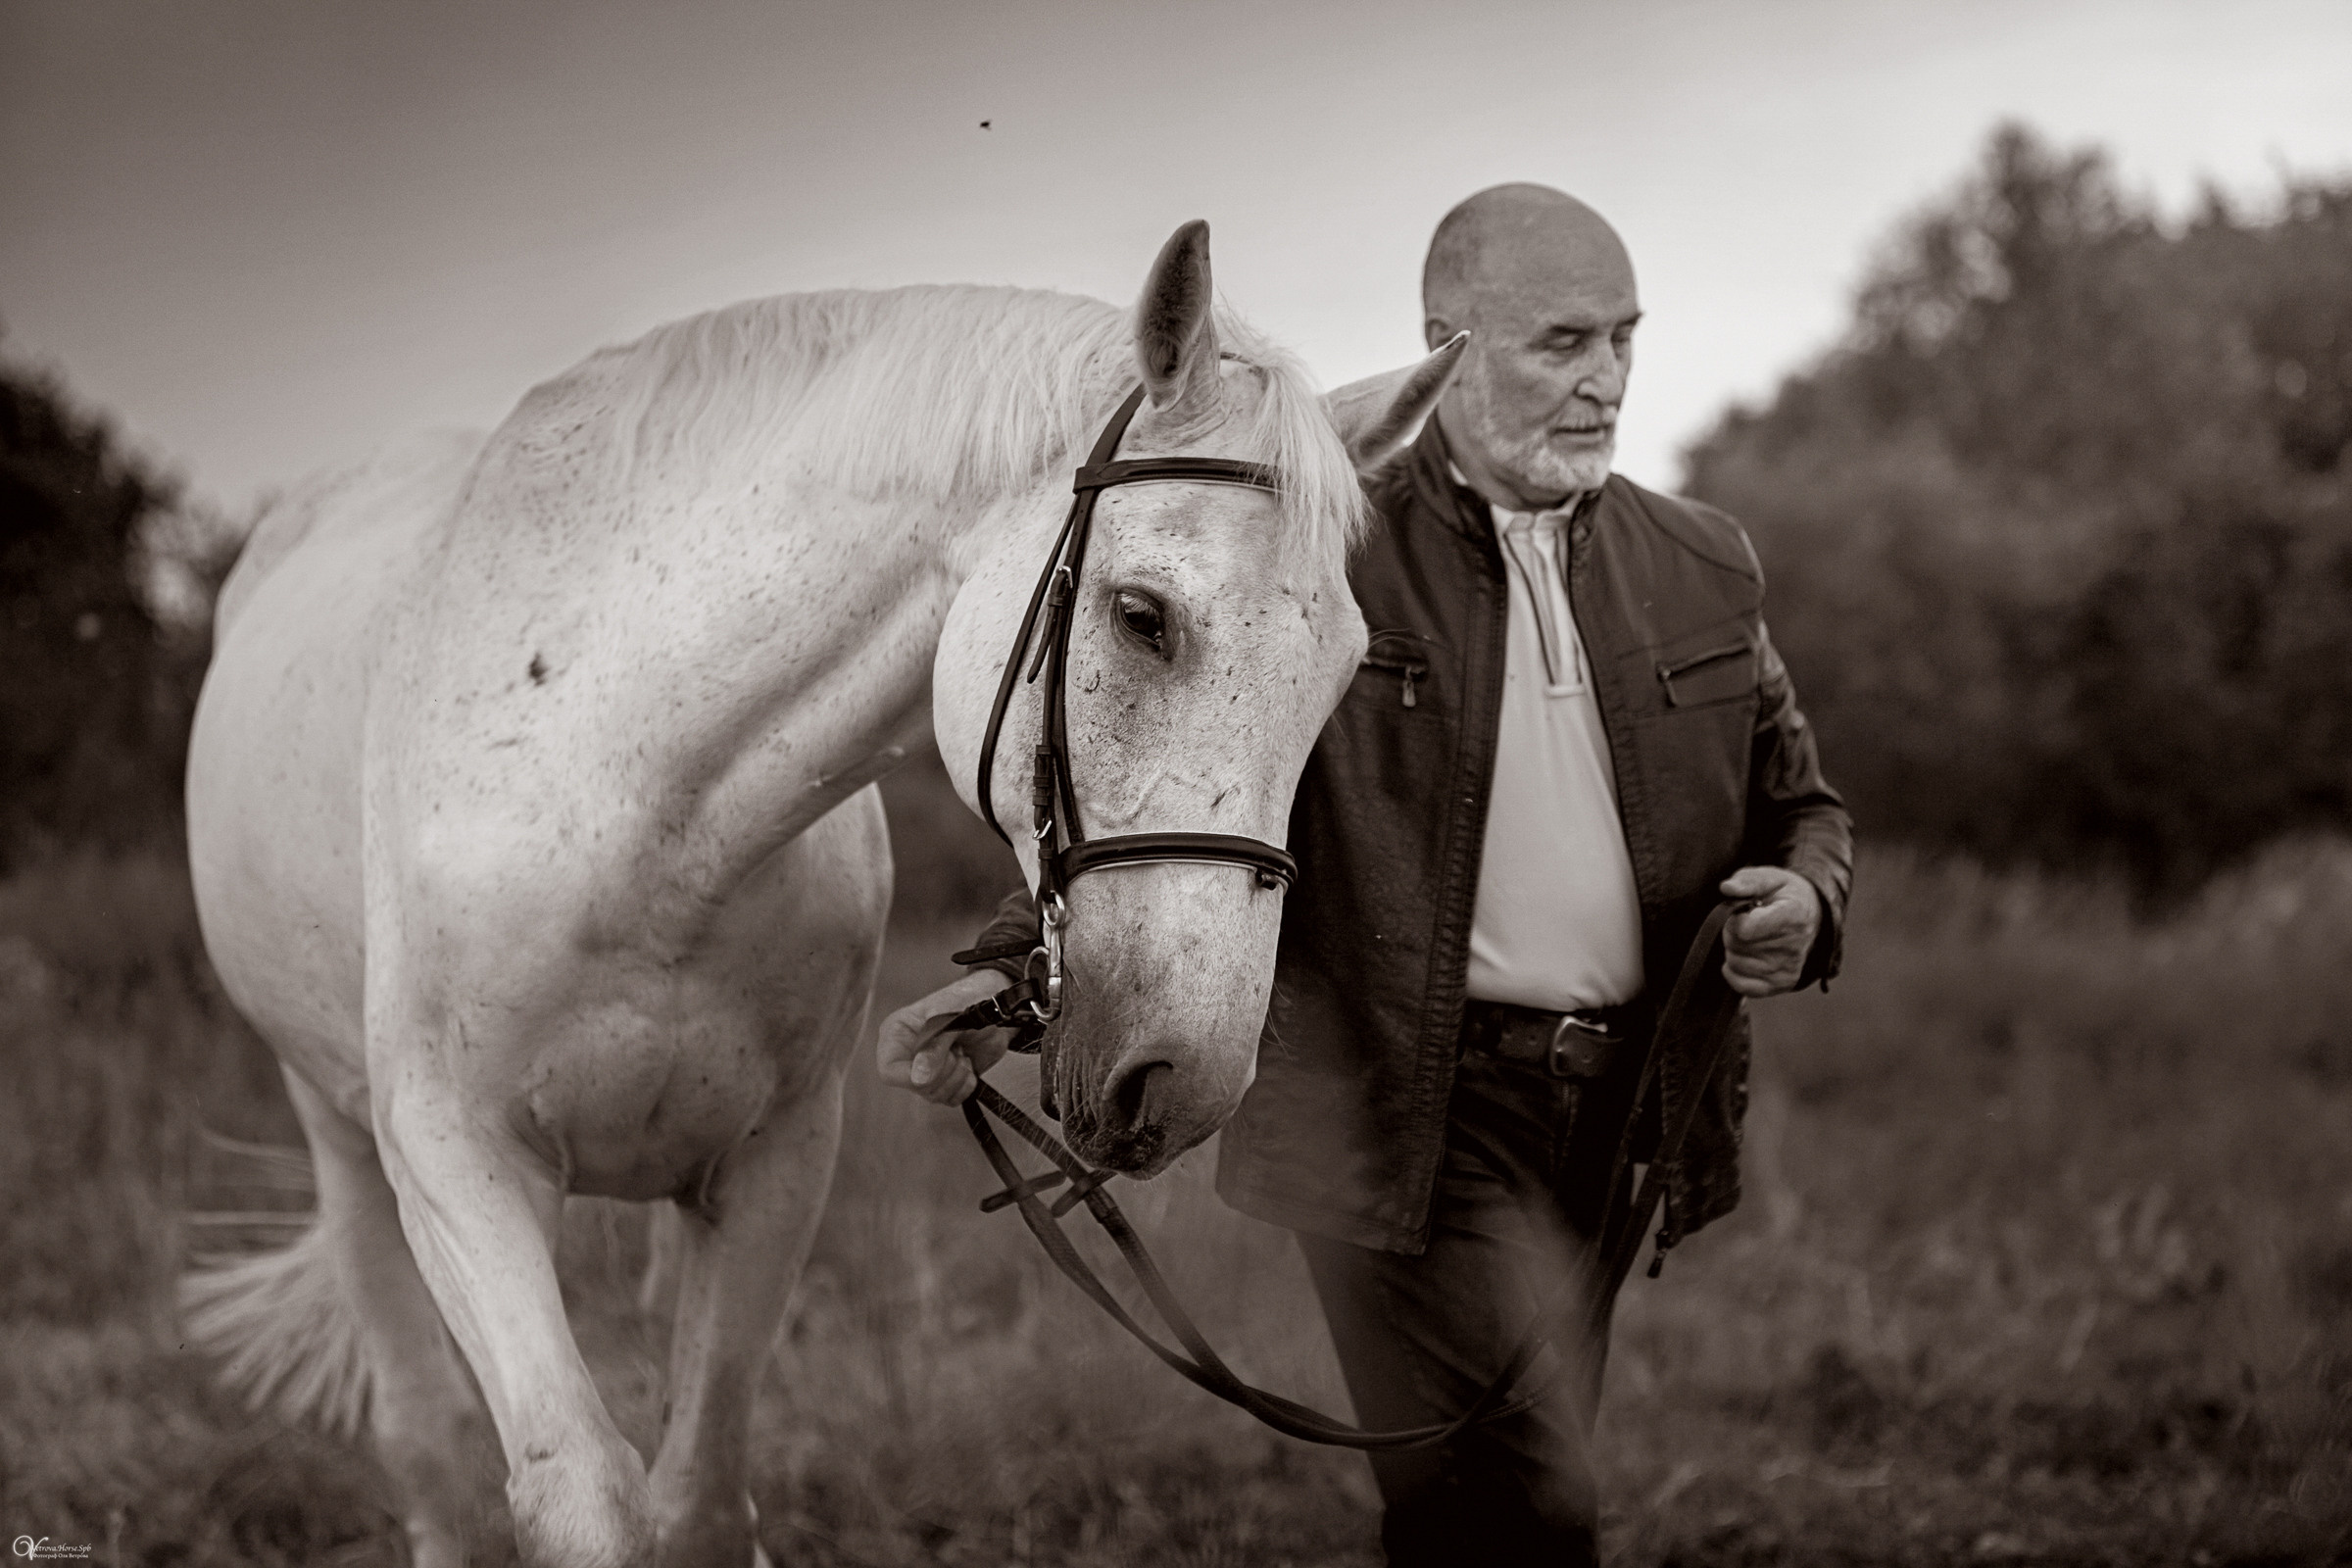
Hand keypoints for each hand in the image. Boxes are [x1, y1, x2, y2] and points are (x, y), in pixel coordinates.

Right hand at [876, 970, 1021, 1104]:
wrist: (998, 1006)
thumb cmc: (969, 999)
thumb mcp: (950, 1018)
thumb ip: (933, 1047)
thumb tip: (918, 1078)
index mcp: (897, 1033)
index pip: (889, 1070)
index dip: (912, 1074)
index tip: (937, 1064)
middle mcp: (907, 1055)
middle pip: (916, 1086)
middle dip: (945, 1070)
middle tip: (956, 1046)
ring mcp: (926, 1070)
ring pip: (935, 1095)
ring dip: (958, 1075)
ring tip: (962, 1051)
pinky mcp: (946, 1081)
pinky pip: (951, 1099)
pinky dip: (966, 1084)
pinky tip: (968, 1062)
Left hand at [1718, 866, 1823, 998]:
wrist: (1813, 918)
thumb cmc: (1785, 896)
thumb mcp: (1770, 878)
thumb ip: (1748, 880)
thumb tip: (1727, 888)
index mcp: (1793, 916)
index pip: (1744, 929)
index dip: (1735, 919)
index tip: (1744, 911)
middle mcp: (1794, 946)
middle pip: (1737, 945)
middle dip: (1732, 932)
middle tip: (1748, 923)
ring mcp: (1788, 968)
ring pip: (1736, 964)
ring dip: (1734, 950)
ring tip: (1751, 938)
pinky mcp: (1783, 984)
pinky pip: (1743, 986)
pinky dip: (1735, 972)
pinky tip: (1744, 957)